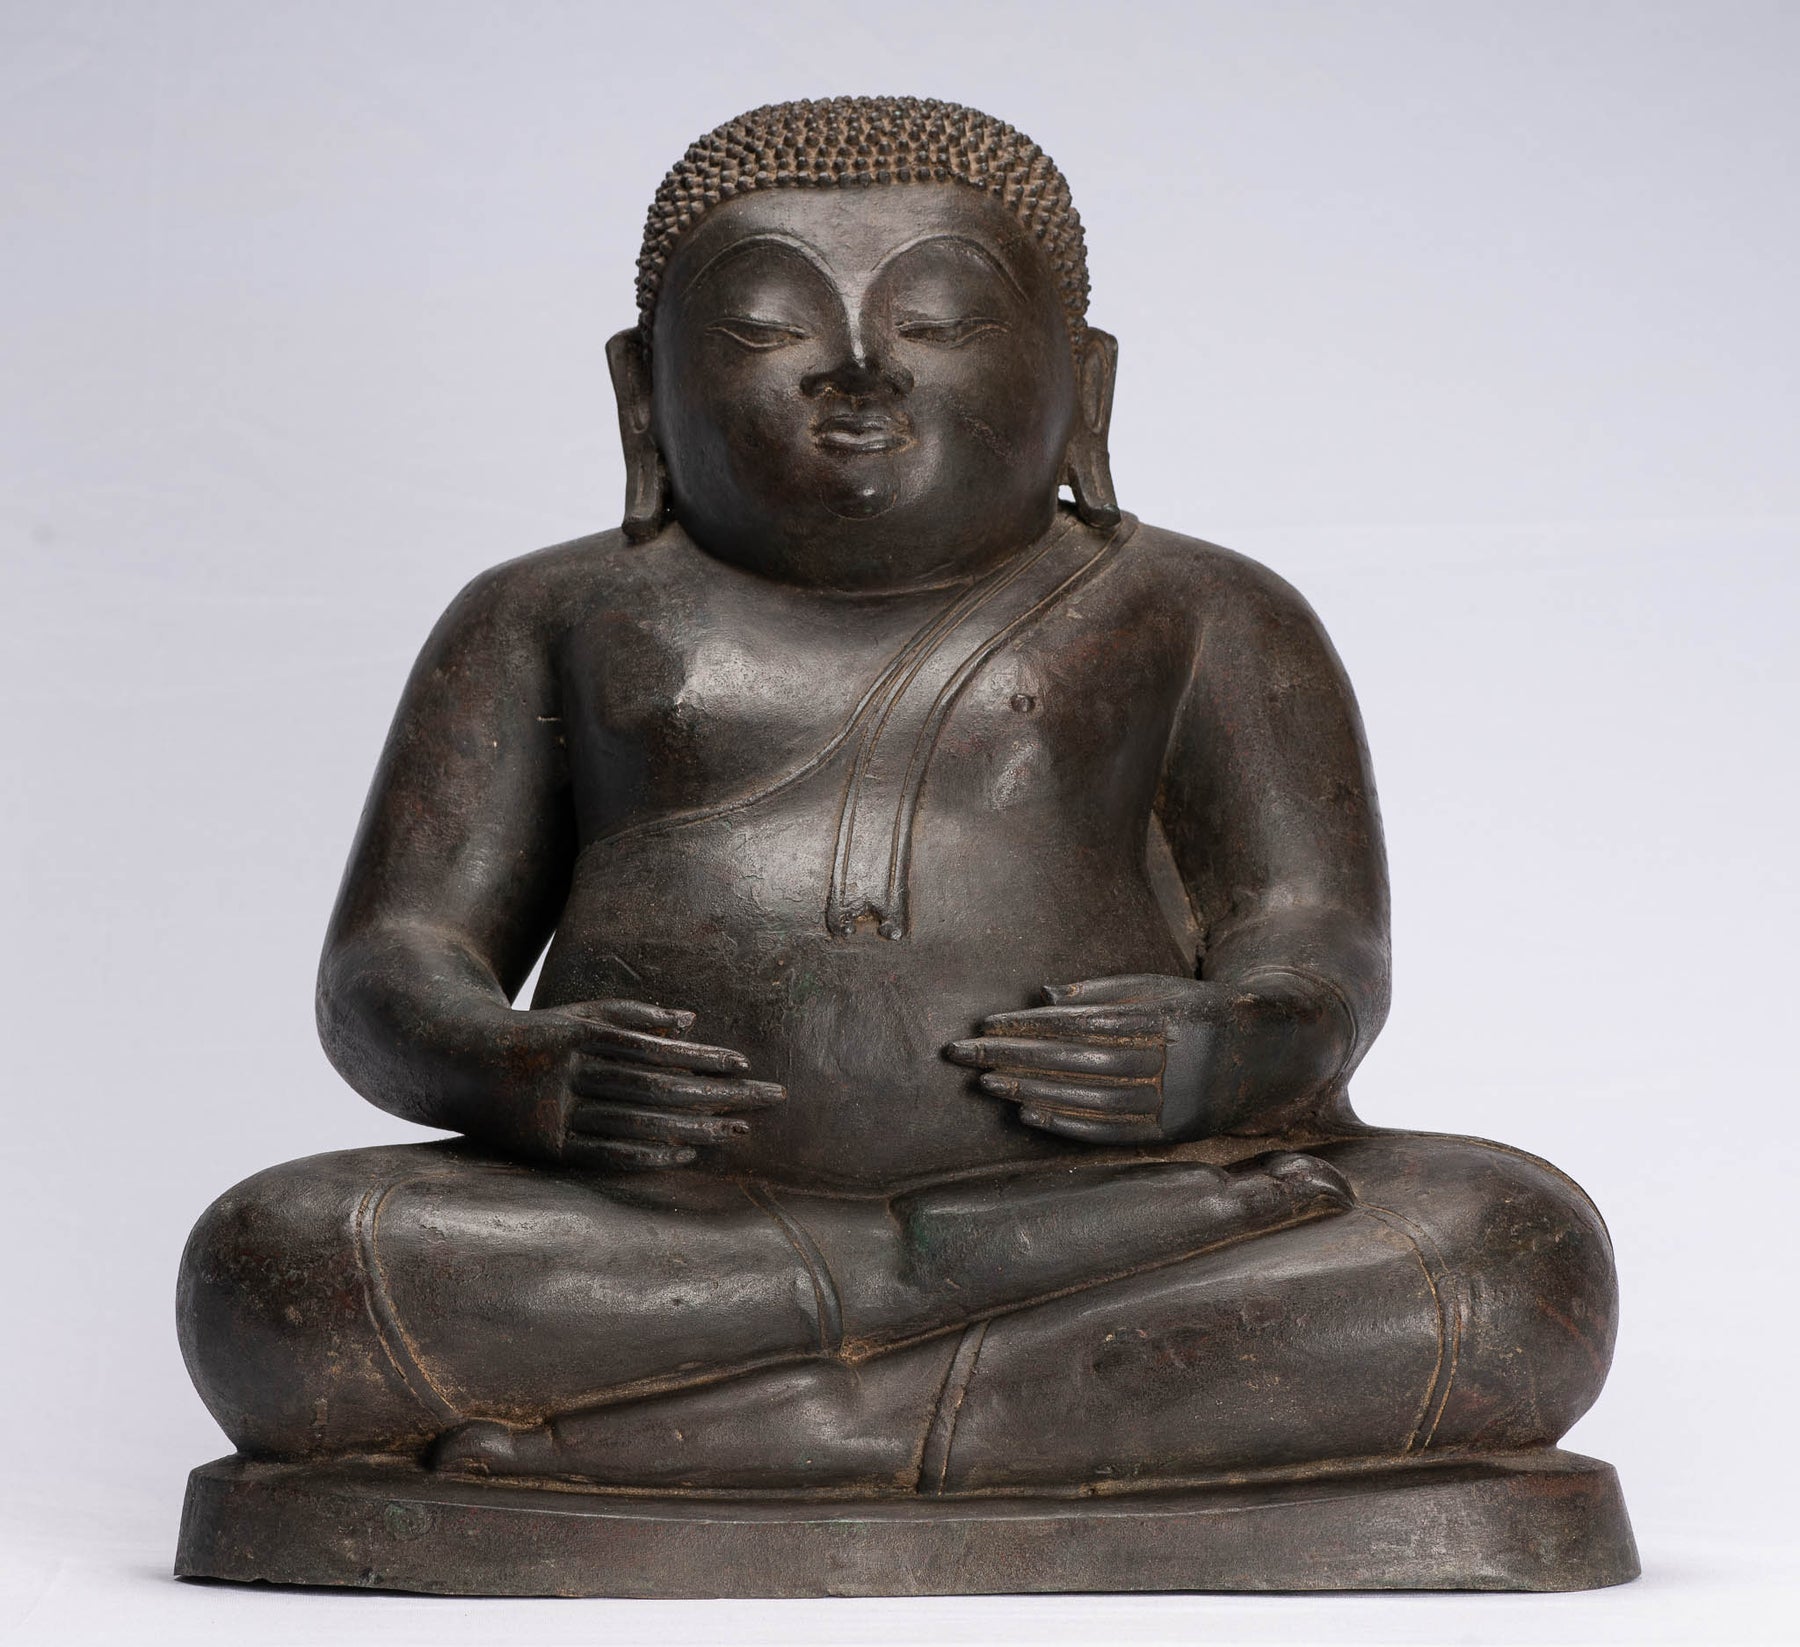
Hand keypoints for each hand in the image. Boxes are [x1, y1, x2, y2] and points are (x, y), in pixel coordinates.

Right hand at [494, 997, 784, 1169]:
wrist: (457, 1065)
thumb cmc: (536, 1037)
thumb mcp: (579, 1017)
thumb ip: (633, 1015)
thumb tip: (690, 1021)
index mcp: (581, 1036)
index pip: (656, 1049)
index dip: (701, 1057)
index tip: (742, 1062)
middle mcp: (572, 1074)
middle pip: (656, 1088)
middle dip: (715, 1094)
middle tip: (765, 1098)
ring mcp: (559, 1113)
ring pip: (638, 1124)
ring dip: (693, 1130)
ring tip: (737, 1132)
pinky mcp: (550, 1147)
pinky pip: (607, 1155)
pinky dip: (649, 1155)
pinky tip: (685, 1154)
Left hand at [945, 972, 1341, 1144]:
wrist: (1267, 1054)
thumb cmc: (1196, 1013)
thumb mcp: (1158, 989)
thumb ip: (1102, 992)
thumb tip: (1042, 996)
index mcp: (1165, 1018)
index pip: (1083, 1023)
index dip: (1032, 1025)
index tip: (988, 1024)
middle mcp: (1170, 1062)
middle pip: (1079, 1061)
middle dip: (1018, 1057)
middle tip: (967, 1055)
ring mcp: (1172, 1102)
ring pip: (1091, 1098)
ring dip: (1035, 1090)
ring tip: (990, 1084)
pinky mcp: (1171, 1134)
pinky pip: (1111, 1132)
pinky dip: (1067, 1125)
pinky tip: (1030, 1115)